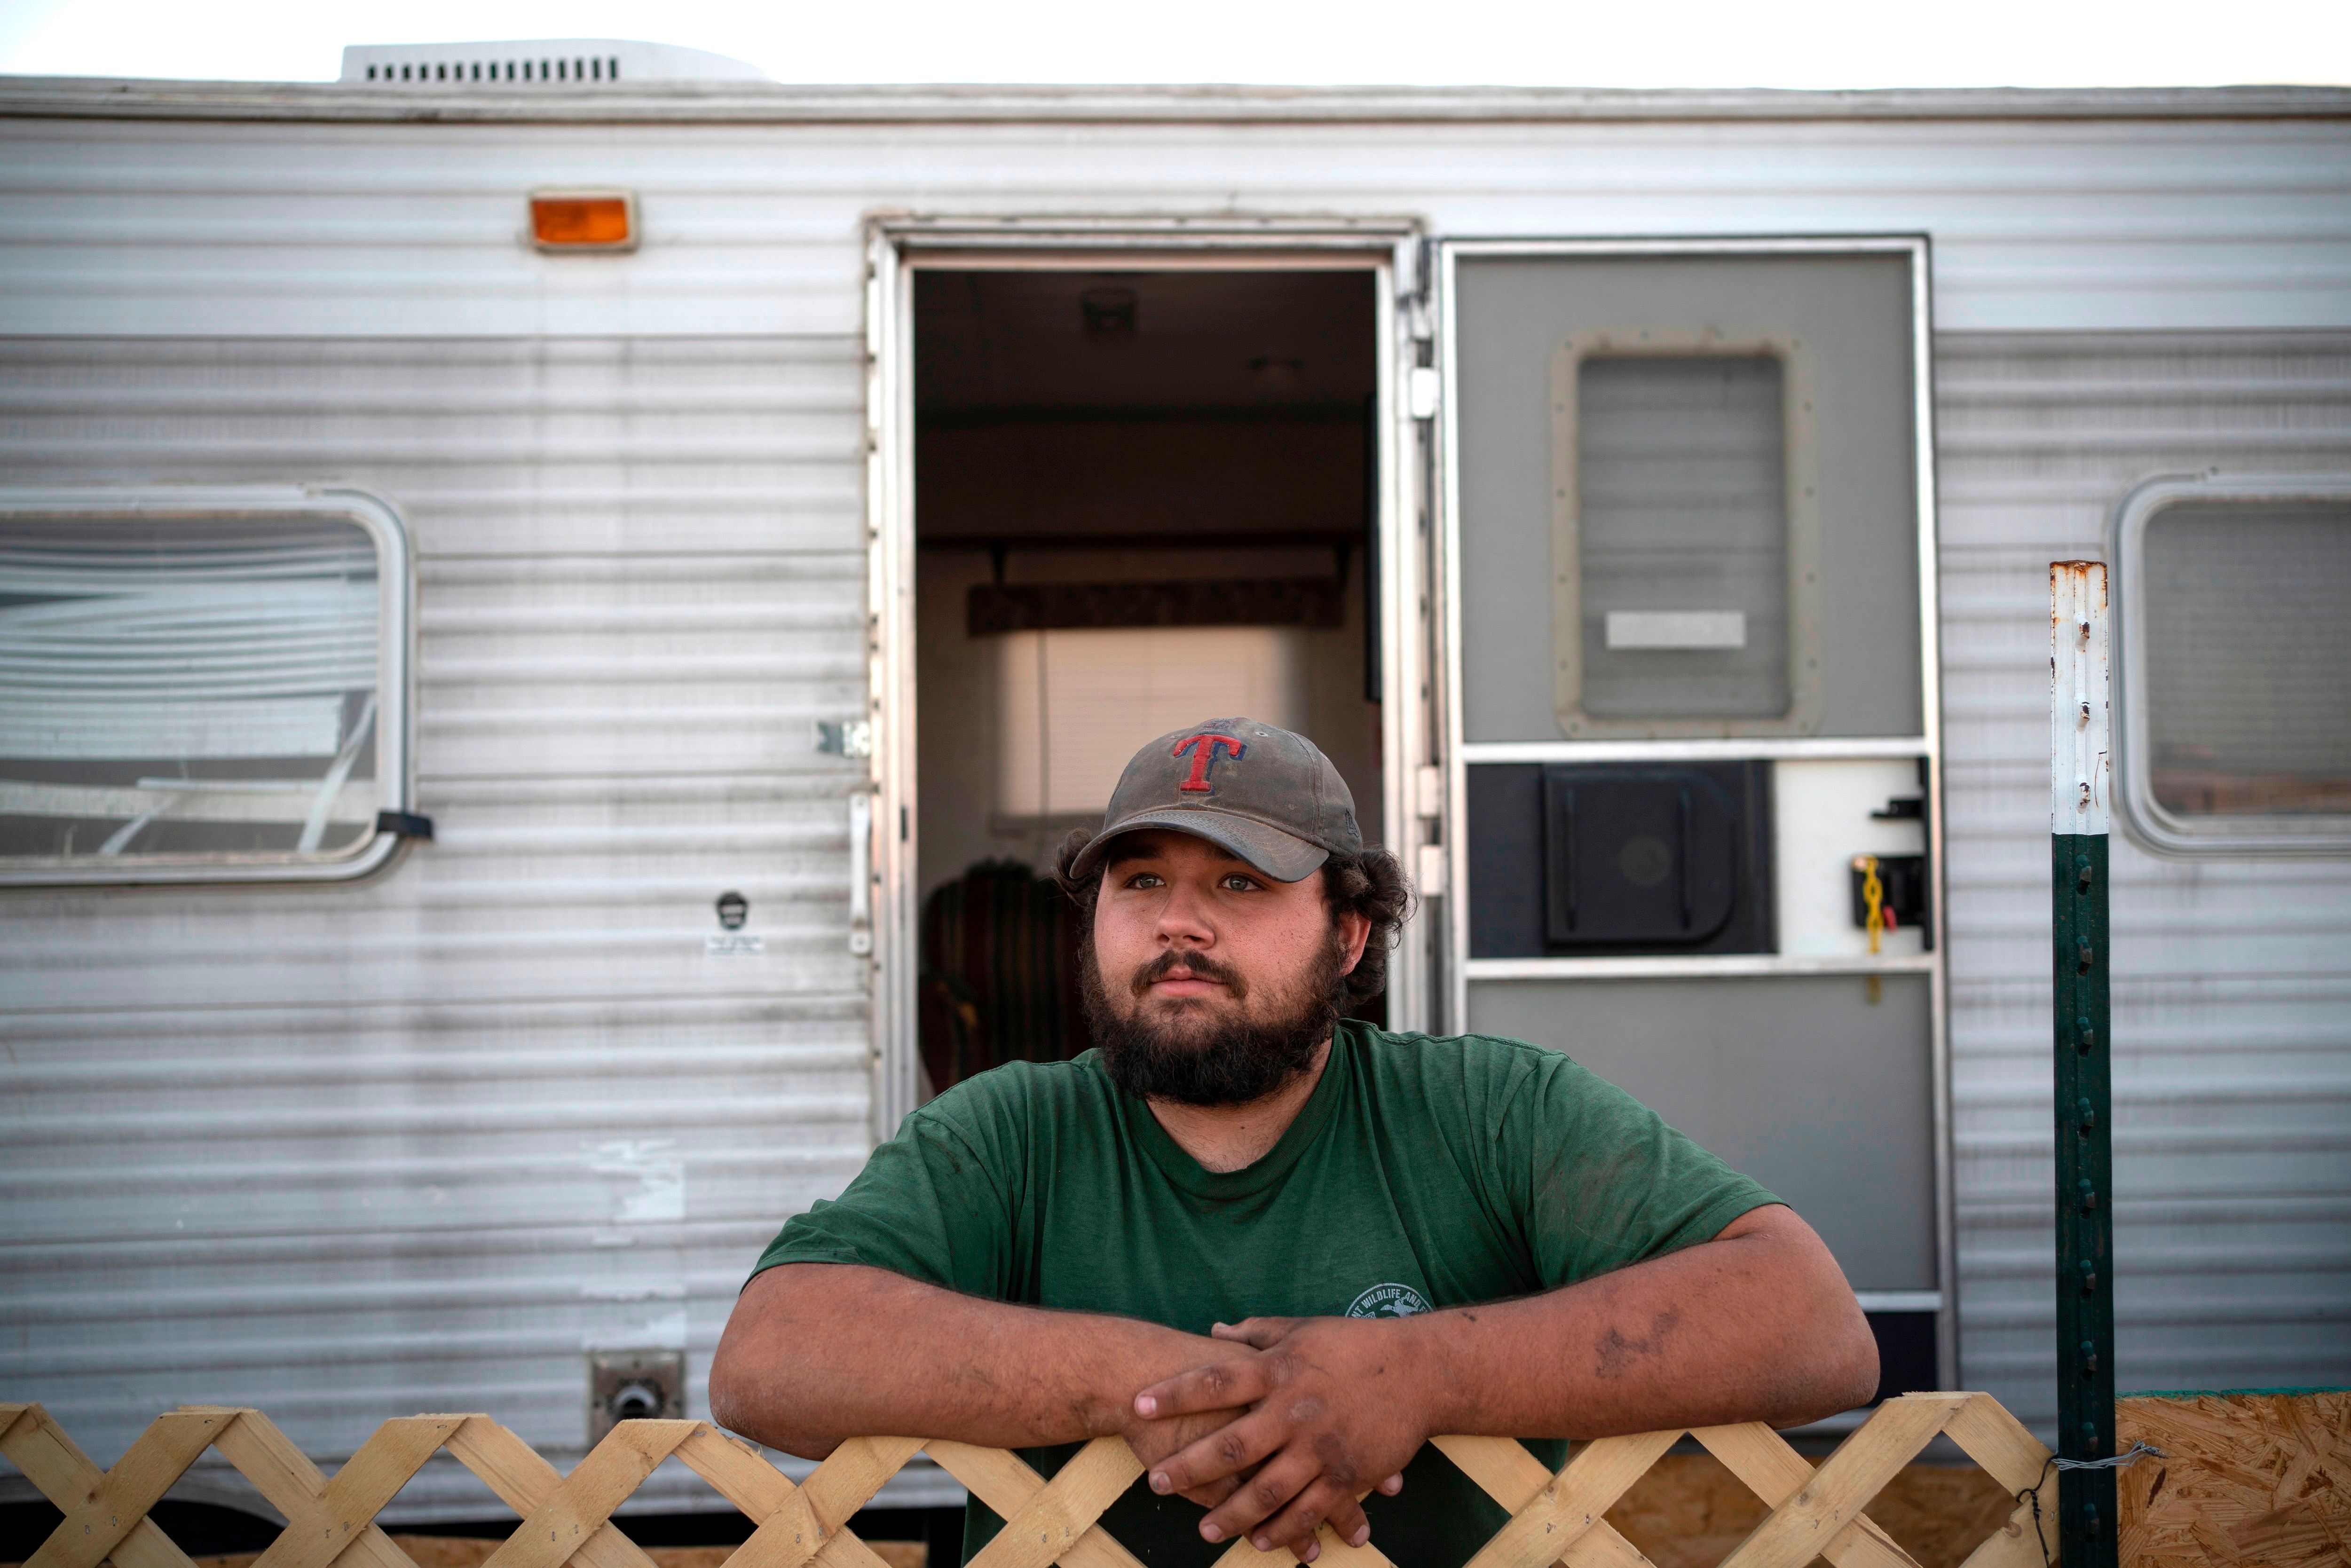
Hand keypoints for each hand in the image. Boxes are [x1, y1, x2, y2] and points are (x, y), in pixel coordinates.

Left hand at [1132, 1317, 1423, 1561]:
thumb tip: (1212, 1330)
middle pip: (1231, 1444)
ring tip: (1202, 1530)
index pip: (1215, 1381)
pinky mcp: (1348, 1474)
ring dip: (1231, 1514)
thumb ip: (1255, 1333)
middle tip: (1155, 1481)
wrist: (1420, 1371)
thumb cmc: (1354, 1345)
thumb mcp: (1302, 1330)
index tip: (1137, 1404)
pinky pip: (1308, 1510)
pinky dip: (1282, 1530)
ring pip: (1266, 1490)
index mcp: (1279, 1369)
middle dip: (1189, 1466)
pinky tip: (1260, 1541)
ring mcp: (1321, 1446)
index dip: (1174, 1393)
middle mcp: (1295, 1410)